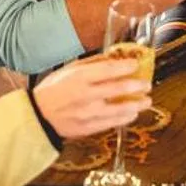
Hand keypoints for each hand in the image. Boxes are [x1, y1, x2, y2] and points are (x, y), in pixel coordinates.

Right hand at [30, 54, 150, 136]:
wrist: (38, 116)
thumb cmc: (53, 89)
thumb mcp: (69, 70)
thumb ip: (92, 64)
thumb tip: (112, 57)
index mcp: (80, 78)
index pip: (109, 70)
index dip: (127, 66)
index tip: (137, 65)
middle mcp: (86, 95)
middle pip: (118, 89)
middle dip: (137, 86)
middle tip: (146, 84)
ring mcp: (88, 113)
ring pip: (119, 109)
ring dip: (136, 105)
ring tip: (146, 101)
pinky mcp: (88, 128)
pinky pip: (111, 123)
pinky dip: (124, 119)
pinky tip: (132, 114)